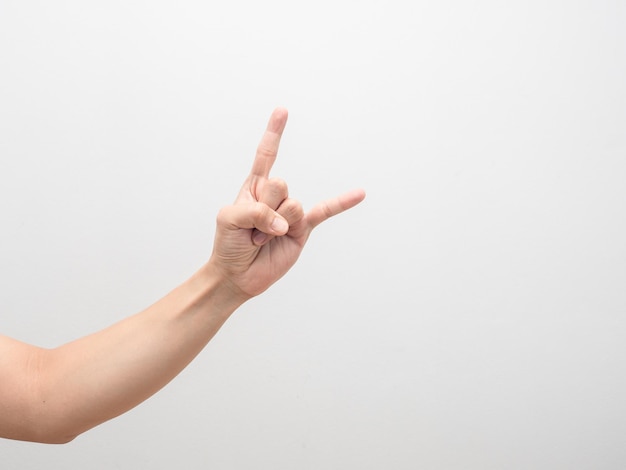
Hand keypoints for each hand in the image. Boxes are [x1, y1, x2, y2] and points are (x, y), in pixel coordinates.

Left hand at [209, 108, 364, 299]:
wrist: (238, 275)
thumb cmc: (229, 244)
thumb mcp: (228, 219)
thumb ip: (254, 211)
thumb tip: (283, 223)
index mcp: (254, 187)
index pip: (266, 156)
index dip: (274, 133)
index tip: (283, 111)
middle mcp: (275, 196)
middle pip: (279, 184)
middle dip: (263, 209)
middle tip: (252, 229)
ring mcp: (291, 212)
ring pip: (292, 205)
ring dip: (274, 226)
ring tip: (263, 239)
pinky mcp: (303, 229)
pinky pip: (325, 212)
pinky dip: (342, 203)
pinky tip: (360, 193)